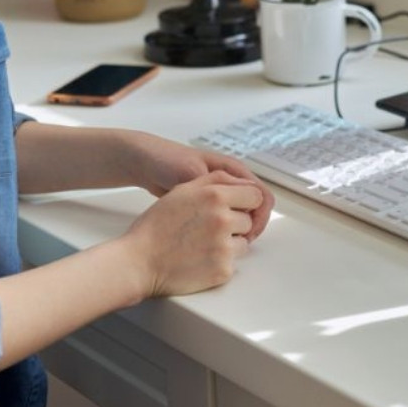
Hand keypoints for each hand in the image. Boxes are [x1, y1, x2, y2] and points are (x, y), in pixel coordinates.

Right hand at [123, 171, 264, 297]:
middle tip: (209, 230)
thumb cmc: (156, 227)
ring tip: (203, 245)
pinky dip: (220, 263)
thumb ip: (216, 181)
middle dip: (235, 224)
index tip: (237, 209)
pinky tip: (200, 260)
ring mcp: (224, 246)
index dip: (245, 202)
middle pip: (249, 220)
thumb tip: (242, 183)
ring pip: (244, 243)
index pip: (255, 195)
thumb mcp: (184, 190)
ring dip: (230, 244)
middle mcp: (223, 219)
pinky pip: (233, 264)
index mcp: (216, 195)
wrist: (137, 262)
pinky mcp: (222, 270)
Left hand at [124, 133, 272, 241]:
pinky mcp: (208, 204)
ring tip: (222, 245)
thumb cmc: (166, 161)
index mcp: (233, 170)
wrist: (145, 162)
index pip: (261, 195)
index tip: (248, 235)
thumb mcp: (190, 171)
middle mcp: (230, 182)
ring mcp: (220, 193)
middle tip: (236, 246)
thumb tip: (234, 203)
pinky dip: (223, 231)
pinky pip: (225, 219)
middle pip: (256, 208)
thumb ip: (213, 185)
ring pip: (241, 215)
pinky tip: (209, 240)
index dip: (260, 216)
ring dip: (237, 231)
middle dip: (251, 227)